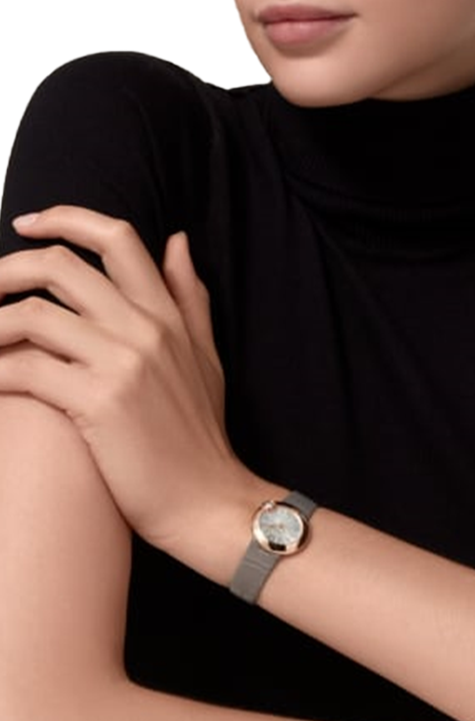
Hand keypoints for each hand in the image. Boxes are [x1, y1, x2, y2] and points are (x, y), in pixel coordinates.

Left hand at [0, 205, 252, 563]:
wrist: (208, 501)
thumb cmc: (200, 438)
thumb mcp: (206, 358)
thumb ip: (190, 298)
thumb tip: (176, 240)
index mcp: (168, 316)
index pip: (117, 239)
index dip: (65, 218)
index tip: (28, 224)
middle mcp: (145, 329)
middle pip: (60, 267)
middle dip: (7, 268)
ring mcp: (122, 364)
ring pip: (32, 314)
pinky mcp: (98, 403)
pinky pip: (25, 369)